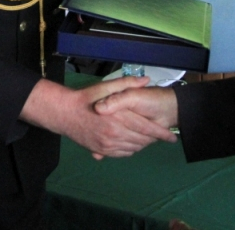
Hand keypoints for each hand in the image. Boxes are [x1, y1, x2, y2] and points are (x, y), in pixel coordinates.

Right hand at [20, 77, 176, 158]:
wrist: (63, 113)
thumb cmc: (85, 98)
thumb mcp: (105, 86)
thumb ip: (126, 83)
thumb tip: (145, 80)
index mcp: (118, 118)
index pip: (146, 128)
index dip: (161, 133)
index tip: (172, 136)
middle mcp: (114, 134)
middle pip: (142, 140)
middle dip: (154, 139)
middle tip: (162, 136)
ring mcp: (107, 145)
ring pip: (134, 148)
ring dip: (143, 144)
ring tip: (149, 138)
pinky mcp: (101, 151)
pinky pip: (122, 154)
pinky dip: (131, 150)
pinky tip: (133, 142)